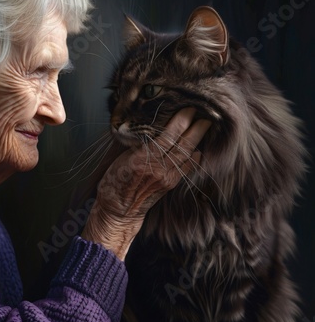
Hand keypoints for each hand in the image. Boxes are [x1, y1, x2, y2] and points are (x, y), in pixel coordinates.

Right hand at [82, 108, 210, 259]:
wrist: (119, 211)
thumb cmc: (114, 183)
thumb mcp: (120, 160)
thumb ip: (136, 144)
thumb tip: (149, 126)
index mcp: (142, 160)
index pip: (166, 138)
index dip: (179, 123)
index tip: (188, 109)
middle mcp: (158, 170)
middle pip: (182, 146)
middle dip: (196, 129)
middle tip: (207, 115)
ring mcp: (166, 178)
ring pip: (187, 156)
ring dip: (198, 141)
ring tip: (205, 127)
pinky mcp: (170, 184)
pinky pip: (186, 168)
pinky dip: (193, 157)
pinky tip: (197, 149)